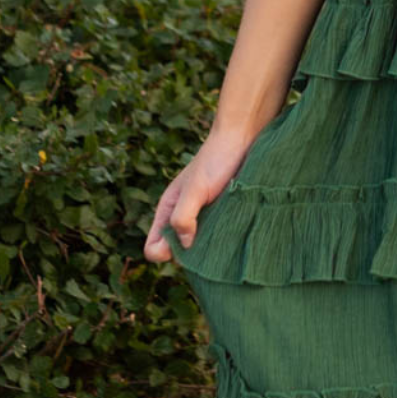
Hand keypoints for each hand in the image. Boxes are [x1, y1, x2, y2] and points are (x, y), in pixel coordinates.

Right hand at [143, 129, 256, 262]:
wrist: (243, 140)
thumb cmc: (216, 160)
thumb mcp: (196, 189)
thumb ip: (183, 215)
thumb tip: (184, 245)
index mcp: (168, 212)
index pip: (154, 249)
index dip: (166, 254)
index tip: (188, 243)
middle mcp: (183, 219)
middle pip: (178, 254)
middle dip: (191, 256)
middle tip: (212, 239)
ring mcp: (204, 220)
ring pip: (200, 250)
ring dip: (210, 250)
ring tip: (225, 236)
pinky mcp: (223, 218)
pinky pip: (218, 240)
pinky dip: (224, 242)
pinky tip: (235, 234)